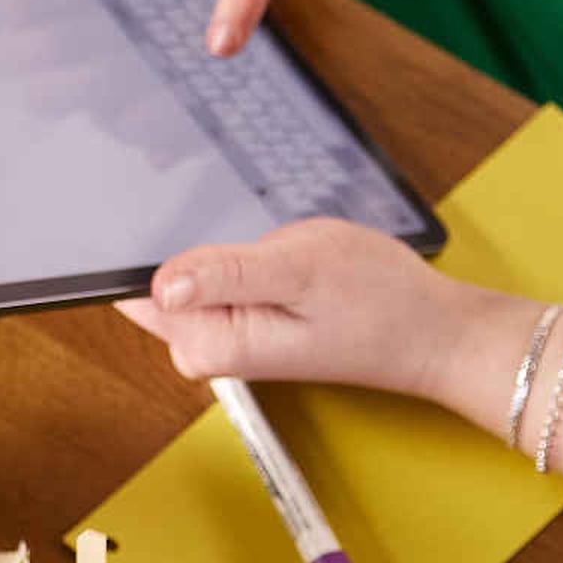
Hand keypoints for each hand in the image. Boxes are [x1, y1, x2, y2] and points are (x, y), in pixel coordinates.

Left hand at [114, 219, 532, 413]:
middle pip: (154, 282)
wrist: (429, 333)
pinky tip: (273, 253)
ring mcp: (224, 337)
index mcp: (211, 343)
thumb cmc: (379, 303)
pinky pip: (213, 280)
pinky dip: (234, 256)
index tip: (150, 212)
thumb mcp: (302, 269)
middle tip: (235, 222)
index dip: (138, 247)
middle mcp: (208, 349)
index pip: (133, 293)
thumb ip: (227, 273)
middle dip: (183, 240)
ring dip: (217, 246)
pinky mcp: (242, 323)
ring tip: (268, 242)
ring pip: (186, 276)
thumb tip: (161, 282)